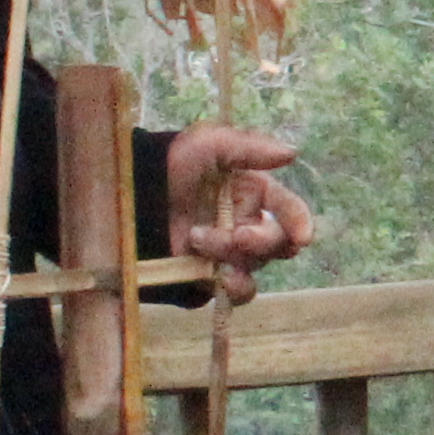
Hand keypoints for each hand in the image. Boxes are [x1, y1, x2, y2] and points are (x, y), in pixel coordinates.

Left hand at [164, 124, 318, 301]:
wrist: (132, 193)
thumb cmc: (171, 164)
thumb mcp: (208, 144)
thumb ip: (250, 147)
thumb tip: (293, 153)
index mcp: (254, 194)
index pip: (290, 211)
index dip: (300, 223)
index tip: (301, 236)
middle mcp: (247, 224)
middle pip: (277, 243)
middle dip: (262, 241)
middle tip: (236, 236)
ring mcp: (229, 253)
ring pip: (255, 266)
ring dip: (236, 258)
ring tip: (200, 243)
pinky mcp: (210, 276)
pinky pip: (237, 290)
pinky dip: (235, 288)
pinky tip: (219, 279)